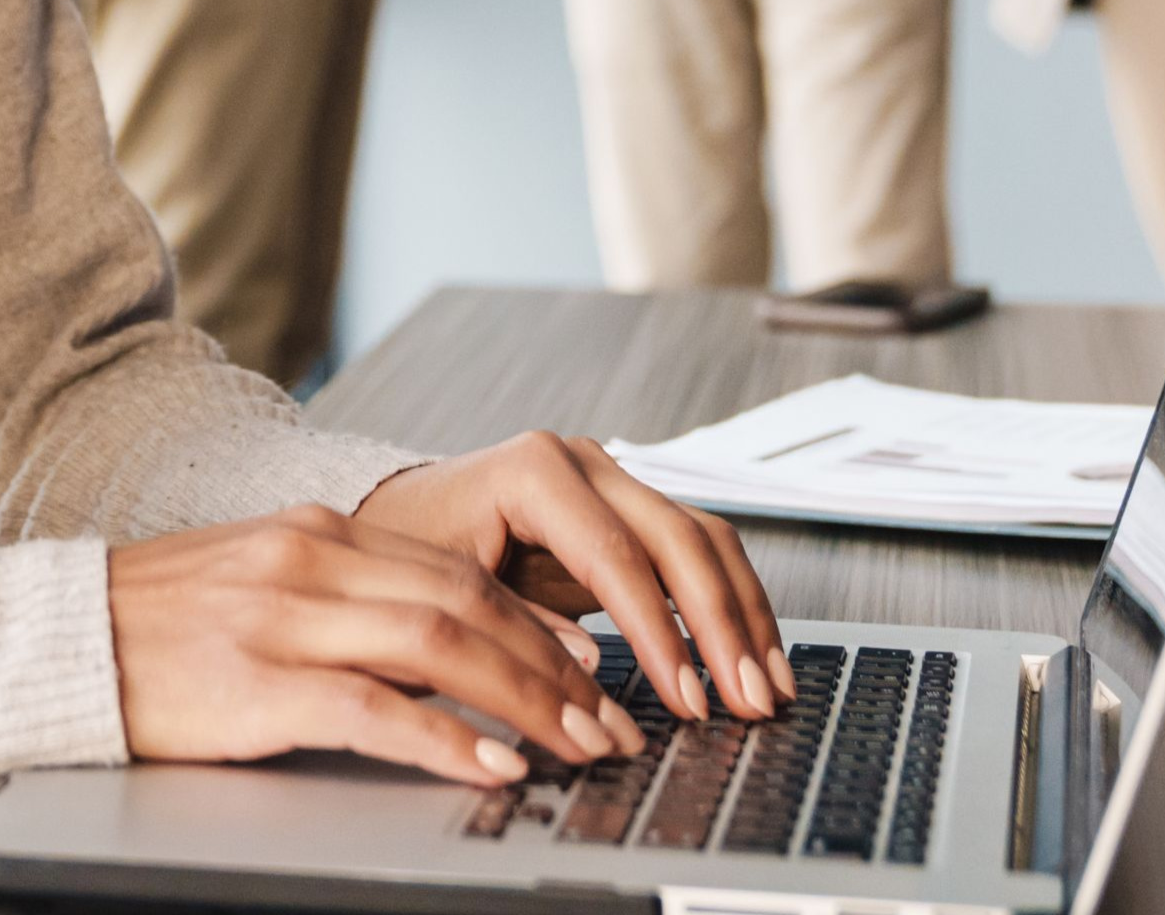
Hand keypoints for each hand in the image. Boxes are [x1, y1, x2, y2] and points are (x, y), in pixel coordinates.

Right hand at [107, 504, 643, 784]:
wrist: (57, 641)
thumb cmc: (156, 626)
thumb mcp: (258, 583)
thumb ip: (342, 597)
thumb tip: (437, 640)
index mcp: (315, 534)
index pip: (456, 570)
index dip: (536, 620)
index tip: (589, 664)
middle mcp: (310, 563)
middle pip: (467, 604)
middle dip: (553, 667)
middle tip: (609, 718)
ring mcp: (284, 621)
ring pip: (440, 646)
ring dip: (526, 701)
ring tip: (578, 745)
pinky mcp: (257, 686)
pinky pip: (375, 710)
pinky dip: (446, 738)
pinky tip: (492, 764)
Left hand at [354, 431, 791, 726]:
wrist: (398, 515)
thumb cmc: (411, 549)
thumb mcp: (444, 592)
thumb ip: (517, 628)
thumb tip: (592, 673)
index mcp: (535, 471)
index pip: (617, 556)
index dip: (660, 633)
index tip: (687, 699)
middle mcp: (584, 463)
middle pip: (679, 539)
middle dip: (721, 627)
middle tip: (746, 701)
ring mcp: (612, 481)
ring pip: (705, 539)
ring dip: (743, 617)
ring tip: (766, 688)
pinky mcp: (628, 512)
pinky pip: (698, 552)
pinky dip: (730, 605)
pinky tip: (750, 658)